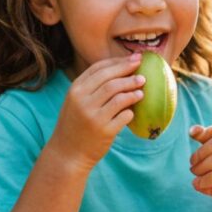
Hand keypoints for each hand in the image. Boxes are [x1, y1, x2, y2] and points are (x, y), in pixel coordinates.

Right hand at [50, 53, 144, 171]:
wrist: (67, 153)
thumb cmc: (75, 124)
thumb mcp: (76, 102)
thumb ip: (92, 87)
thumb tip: (121, 69)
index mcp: (75, 90)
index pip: (98, 69)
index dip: (118, 62)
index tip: (134, 58)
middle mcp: (82, 101)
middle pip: (111, 80)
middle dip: (129, 72)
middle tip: (143, 71)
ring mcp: (93, 116)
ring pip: (119, 96)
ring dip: (133, 90)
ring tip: (142, 90)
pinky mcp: (104, 130)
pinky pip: (124, 116)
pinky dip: (131, 111)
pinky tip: (134, 110)